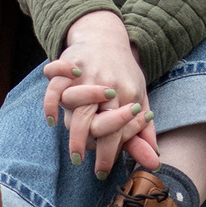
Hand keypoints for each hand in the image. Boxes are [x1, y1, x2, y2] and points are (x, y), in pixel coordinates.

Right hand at [40, 9, 159, 176]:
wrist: (106, 36)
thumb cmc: (123, 72)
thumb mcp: (138, 98)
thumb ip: (142, 131)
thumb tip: (154, 161)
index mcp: (127, 95)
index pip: (118, 131)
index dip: (110, 154)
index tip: (103, 171)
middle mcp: (107, 85)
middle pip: (95, 120)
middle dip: (89, 146)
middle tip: (82, 163)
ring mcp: (86, 74)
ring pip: (74, 103)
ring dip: (73, 126)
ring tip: (73, 147)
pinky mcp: (68, 65)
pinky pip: (54, 83)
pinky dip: (50, 101)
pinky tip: (52, 120)